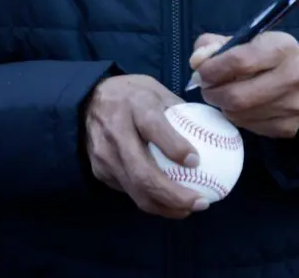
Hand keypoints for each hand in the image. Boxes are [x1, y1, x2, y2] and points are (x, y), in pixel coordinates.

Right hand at [83, 74, 209, 218]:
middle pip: (144, 173)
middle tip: (200, 202)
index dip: (175, 147)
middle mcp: (116, 132)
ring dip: (165, 207)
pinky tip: (168, 202)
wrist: (86, 100)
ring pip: (136, 191)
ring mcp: (105, 155)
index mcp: (134, 106)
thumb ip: (178, 109)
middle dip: (174, 195)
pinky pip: (129, 191)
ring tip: (188, 209)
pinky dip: (151, 201)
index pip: (153, 128)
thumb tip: (212, 130)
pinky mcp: (100, 171)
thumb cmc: (131, 94)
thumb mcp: (155, 89)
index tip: (196, 161)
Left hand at [190, 32, 298, 138]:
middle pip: (238, 96)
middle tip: (207, 89)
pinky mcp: (290, 127)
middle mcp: (294, 76)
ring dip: (224, 107)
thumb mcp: (244, 40)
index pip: (239, 61)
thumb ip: (213, 45)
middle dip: (214, 94)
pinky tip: (243, 107)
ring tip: (225, 95)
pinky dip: (239, 118)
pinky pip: (251, 128)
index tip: (200, 73)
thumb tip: (196, 63)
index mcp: (281, 47)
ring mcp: (295, 106)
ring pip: (241, 115)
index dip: (212, 70)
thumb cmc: (267, 54)